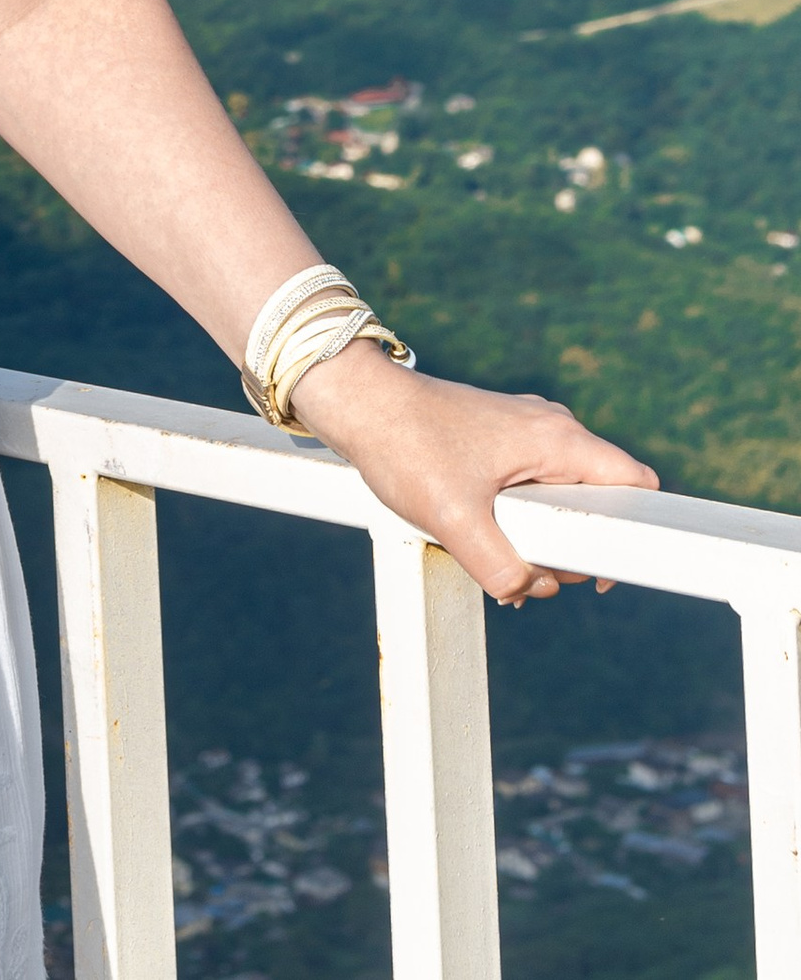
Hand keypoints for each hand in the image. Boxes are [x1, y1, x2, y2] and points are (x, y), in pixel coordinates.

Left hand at [294, 339, 658, 603]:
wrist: (358, 402)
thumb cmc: (407, 446)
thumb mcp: (455, 520)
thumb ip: (502, 566)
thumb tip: (529, 591)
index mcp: (558, 439)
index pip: (636, 485)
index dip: (632, 536)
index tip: (592, 572)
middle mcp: (551, 430)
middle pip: (598, 504)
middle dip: (569, 550)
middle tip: (525, 567)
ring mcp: (525, 433)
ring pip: (561, 502)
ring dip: (536, 539)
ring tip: (488, 548)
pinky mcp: (499, 442)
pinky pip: (531, 492)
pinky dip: (514, 521)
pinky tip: (477, 535)